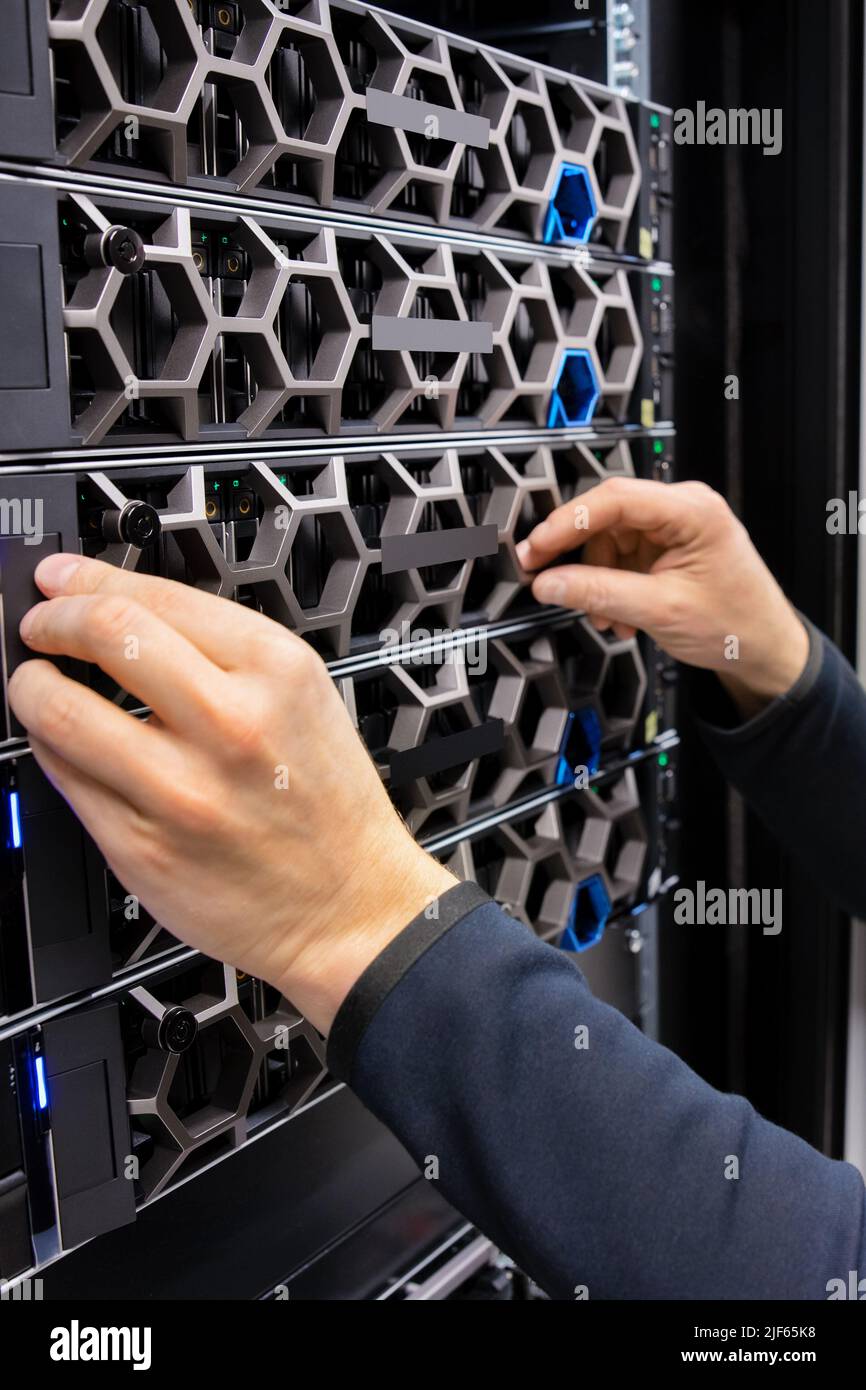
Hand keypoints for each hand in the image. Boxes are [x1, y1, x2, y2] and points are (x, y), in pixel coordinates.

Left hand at [7, 554, 455, 1032]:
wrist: (351, 907)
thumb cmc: (329, 806)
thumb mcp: (304, 698)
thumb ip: (222, 652)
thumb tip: (125, 612)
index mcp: (276, 672)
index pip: (155, 597)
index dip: (89, 580)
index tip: (63, 581)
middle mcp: (230, 725)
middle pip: (105, 633)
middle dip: (53, 621)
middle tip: (41, 626)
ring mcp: (181, 790)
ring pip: (62, 710)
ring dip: (31, 686)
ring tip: (36, 685)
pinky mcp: (142, 847)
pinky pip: (66, 778)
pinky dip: (51, 748)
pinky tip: (65, 742)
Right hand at [517, 477, 808, 716]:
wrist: (765, 649)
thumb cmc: (737, 624)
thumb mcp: (660, 610)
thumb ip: (600, 593)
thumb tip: (549, 582)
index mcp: (692, 510)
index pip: (615, 499)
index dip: (568, 522)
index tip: (538, 547)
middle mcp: (683, 509)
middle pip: (608, 517)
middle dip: (578, 555)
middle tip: (544, 576)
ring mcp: (675, 528)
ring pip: (610, 540)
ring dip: (597, 580)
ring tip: (605, 617)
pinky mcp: (668, 548)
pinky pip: (622, 558)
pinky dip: (611, 587)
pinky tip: (619, 615)